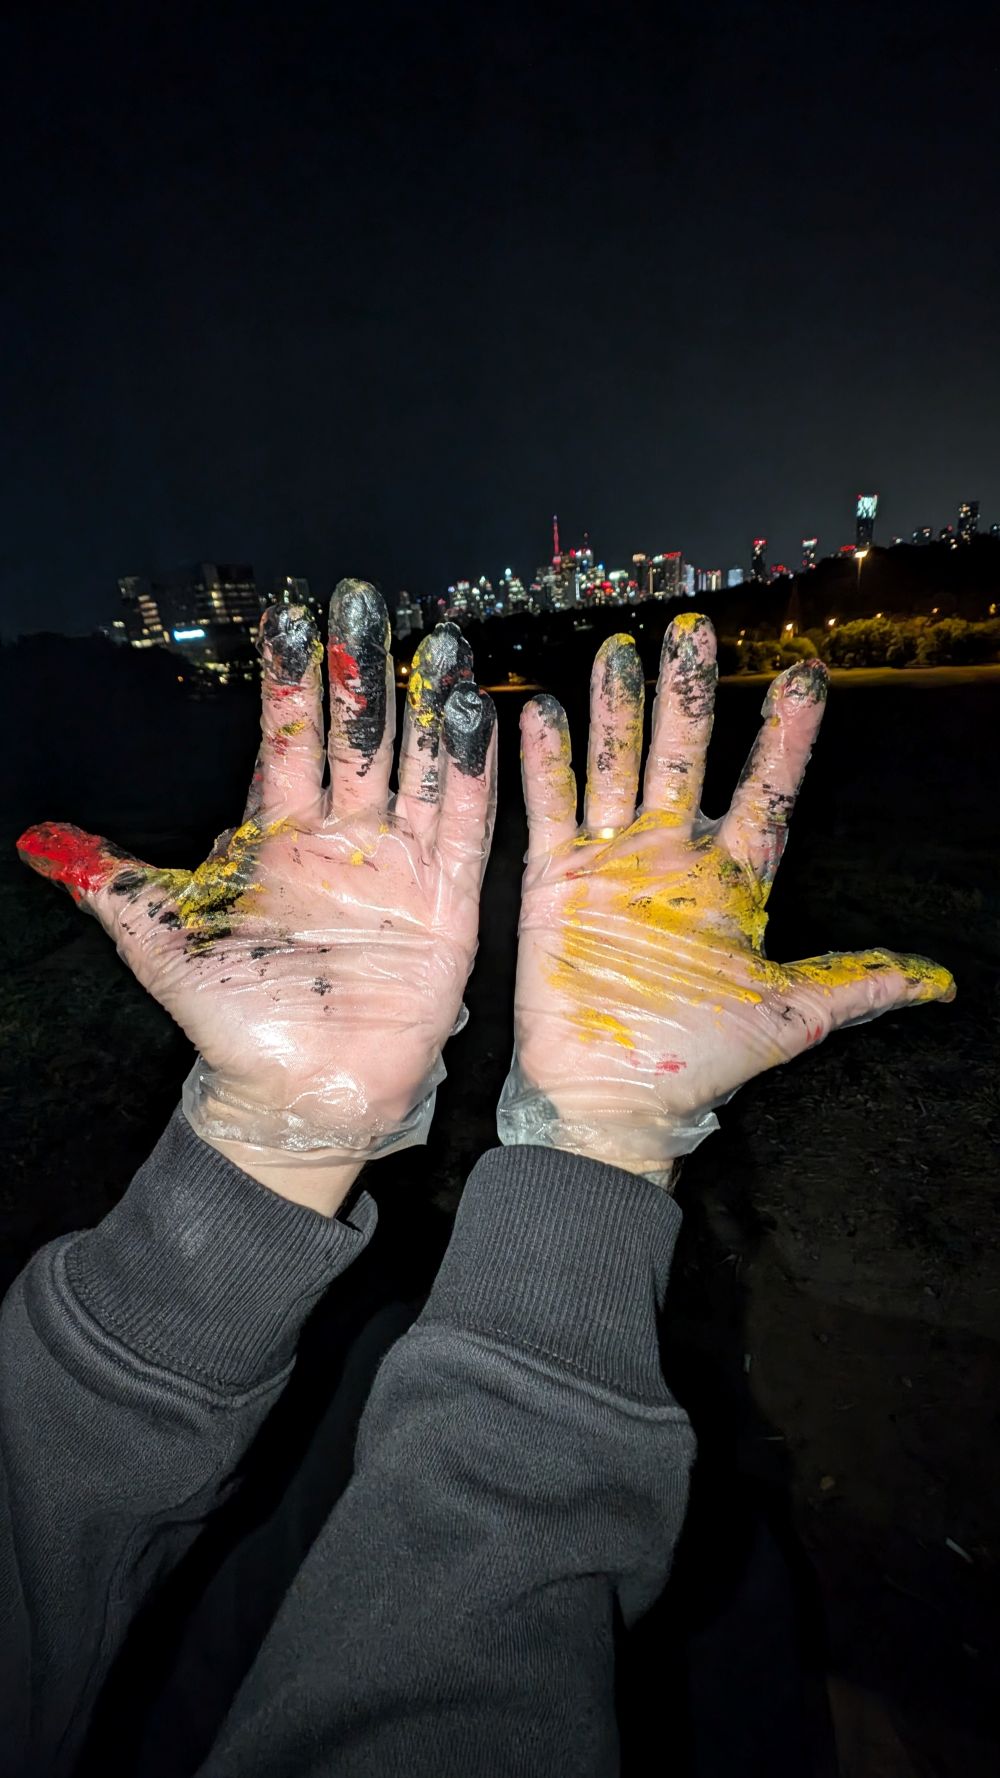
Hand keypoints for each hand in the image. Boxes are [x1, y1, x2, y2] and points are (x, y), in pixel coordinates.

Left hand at [18, 584, 495, 1213]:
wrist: (292, 1092)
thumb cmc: (228, 1018)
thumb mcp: (159, 940)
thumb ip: (111, 880)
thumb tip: (36, 838)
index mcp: (276, 835)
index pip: (287, 739)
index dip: (292, 679)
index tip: (294, 615)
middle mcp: (340, 838)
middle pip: (355, 737)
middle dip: (361, 669)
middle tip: (366, 599)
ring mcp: (397, 866)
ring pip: (416, 769)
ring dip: (426, 709)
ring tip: (439, 643)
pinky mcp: (445, 902)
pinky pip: (463, 827)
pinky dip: (471, 775)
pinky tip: (476, 718)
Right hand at [498, 613, 953, 1186]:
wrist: (612, 1100)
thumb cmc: (700, 1058)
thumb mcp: (792, 1015)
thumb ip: (860, 984)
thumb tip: (942, 985)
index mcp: (733, 879)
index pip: (767, 790)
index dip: (786, 737)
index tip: (806, 677)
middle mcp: (672, 855)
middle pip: (684, 756)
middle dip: (689, 695)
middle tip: (693, 629)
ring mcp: (612, 862)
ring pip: (616, 765)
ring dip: (618, 709)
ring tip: (623, 650)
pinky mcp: (556, 880)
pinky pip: (550, 808)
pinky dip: (546, 761)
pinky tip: (541, 708)